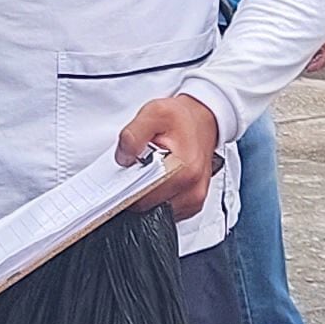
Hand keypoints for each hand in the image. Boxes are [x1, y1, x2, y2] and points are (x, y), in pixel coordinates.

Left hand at [115, 91, 224, 218]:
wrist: (202, 123)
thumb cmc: (181, 119)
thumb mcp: (154, 113)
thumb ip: (133, 135)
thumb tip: (123, 158)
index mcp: (182, 169)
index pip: (142, 196)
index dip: (126, 187)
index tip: (124, 174)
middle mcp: (192, 189)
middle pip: (146, 206)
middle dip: (136, 188)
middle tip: (140, 166)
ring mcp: (193, 200)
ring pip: (154, 210)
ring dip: (147, 193)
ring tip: (153, 170)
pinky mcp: (192, 205)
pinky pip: (165, 210)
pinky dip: (158, 197)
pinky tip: (161, 178)